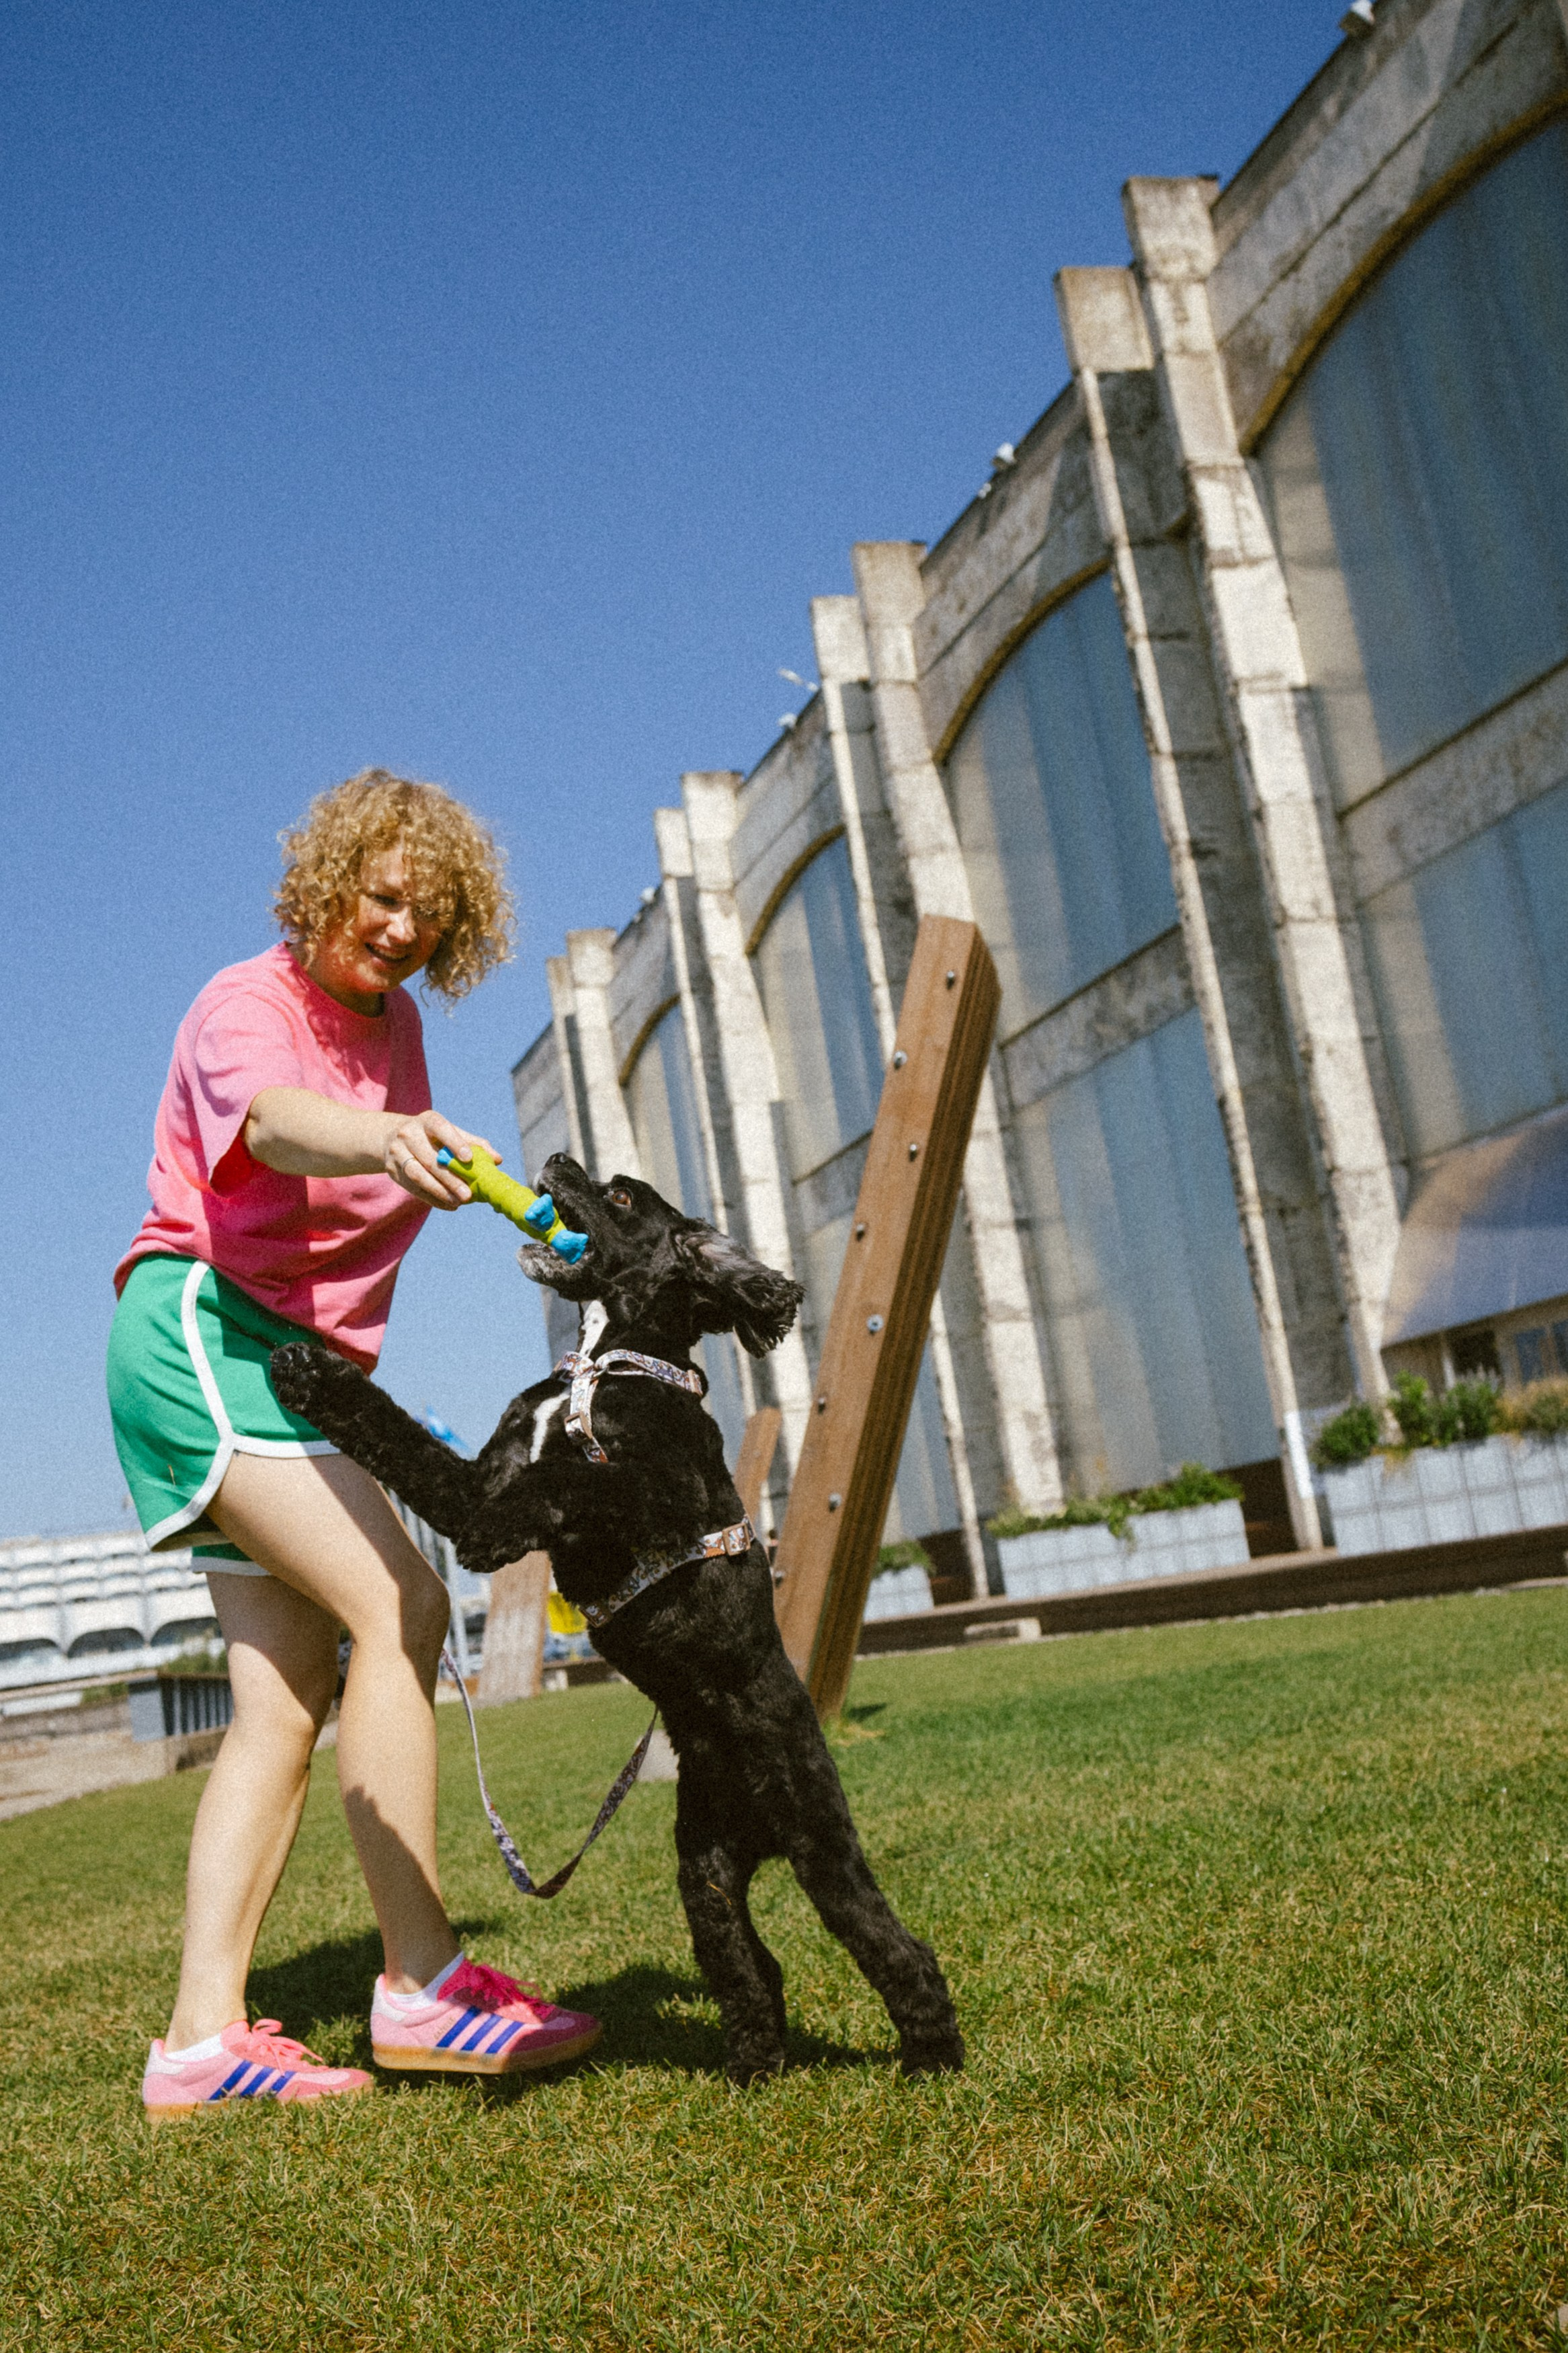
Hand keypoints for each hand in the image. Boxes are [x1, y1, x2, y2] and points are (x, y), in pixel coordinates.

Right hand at [382, 1110, 500, 1209]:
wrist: (391, 1138)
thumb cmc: (431, 1136)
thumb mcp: (449, 1132)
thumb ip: (473, 1143)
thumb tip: (498, 1160)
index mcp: (427, 1121)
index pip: (440, 1128)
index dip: (454, 1142)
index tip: (468, 1158)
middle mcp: (409, 1134)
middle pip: (429, 1159)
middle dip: (450, 1178)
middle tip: (468, 1194)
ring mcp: (398, 1153)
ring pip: (418, 1175)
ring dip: (439, 1191)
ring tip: (458, 1202)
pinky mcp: (393, 1171)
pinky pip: (413, 1188)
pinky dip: (432, 1198)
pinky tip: (449, 1205)